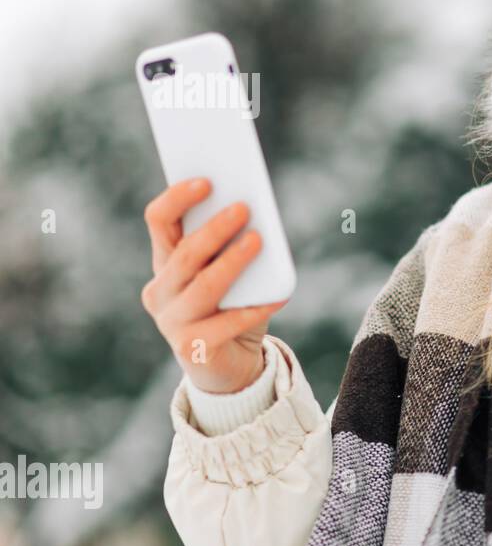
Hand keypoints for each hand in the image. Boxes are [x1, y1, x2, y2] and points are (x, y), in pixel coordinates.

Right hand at [141, 178, 288, 393]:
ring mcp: (172, 321)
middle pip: (184, 253)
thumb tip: (257, 211)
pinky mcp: (192, 348)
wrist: (229, 366)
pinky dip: (255, 308)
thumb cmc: (232, 306)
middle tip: (243, 207)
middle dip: (214, 229)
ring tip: (259, 241)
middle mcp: (161, 290)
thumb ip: (234, 244)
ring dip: (232, 262)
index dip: (178, 198)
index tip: (207, 180)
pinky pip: (227, 323)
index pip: (159, 221)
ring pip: (204, 286)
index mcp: (165, 262)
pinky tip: (279, 296)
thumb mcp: (230, 271)